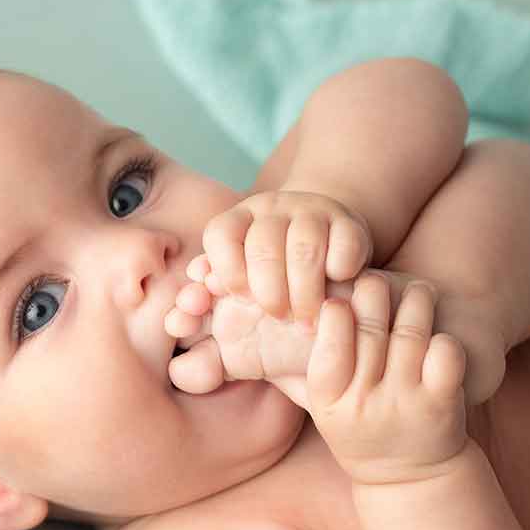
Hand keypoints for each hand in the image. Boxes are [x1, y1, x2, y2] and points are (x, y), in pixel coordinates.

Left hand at [197, 190, 373, 328]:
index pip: (221, 234)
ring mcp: (313, 213)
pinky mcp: (350, 225)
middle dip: (269, 291)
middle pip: (264, 245)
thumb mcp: (238, 295)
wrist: (327, 257)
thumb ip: (207, 309)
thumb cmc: (273, 286)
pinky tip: (335, 285)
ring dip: (305, 291)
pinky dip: (340, 269)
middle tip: (277, 318)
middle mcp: (272, 209)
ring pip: (305, 246)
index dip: (227, 271)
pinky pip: (344, 244)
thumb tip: (180, 315)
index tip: (240, 298)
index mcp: (238, 221)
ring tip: (307, 320)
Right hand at [307, 272, 467, 484]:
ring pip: (411, 331)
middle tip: (378, 281)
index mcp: (330, 402)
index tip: (340, 297)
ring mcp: (406, 403)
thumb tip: (255, 318)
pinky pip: (445, 353)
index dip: (335, 312)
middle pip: (370, 329)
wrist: (409, 477)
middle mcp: (366, 403)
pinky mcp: (442, 403)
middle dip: (375, 294)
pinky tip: (437, 331)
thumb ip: (293, 368)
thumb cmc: (359, 426)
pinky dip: (443, 337)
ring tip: (417, 289)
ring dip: (416, 302)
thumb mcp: (320, 406)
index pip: (329, 345)